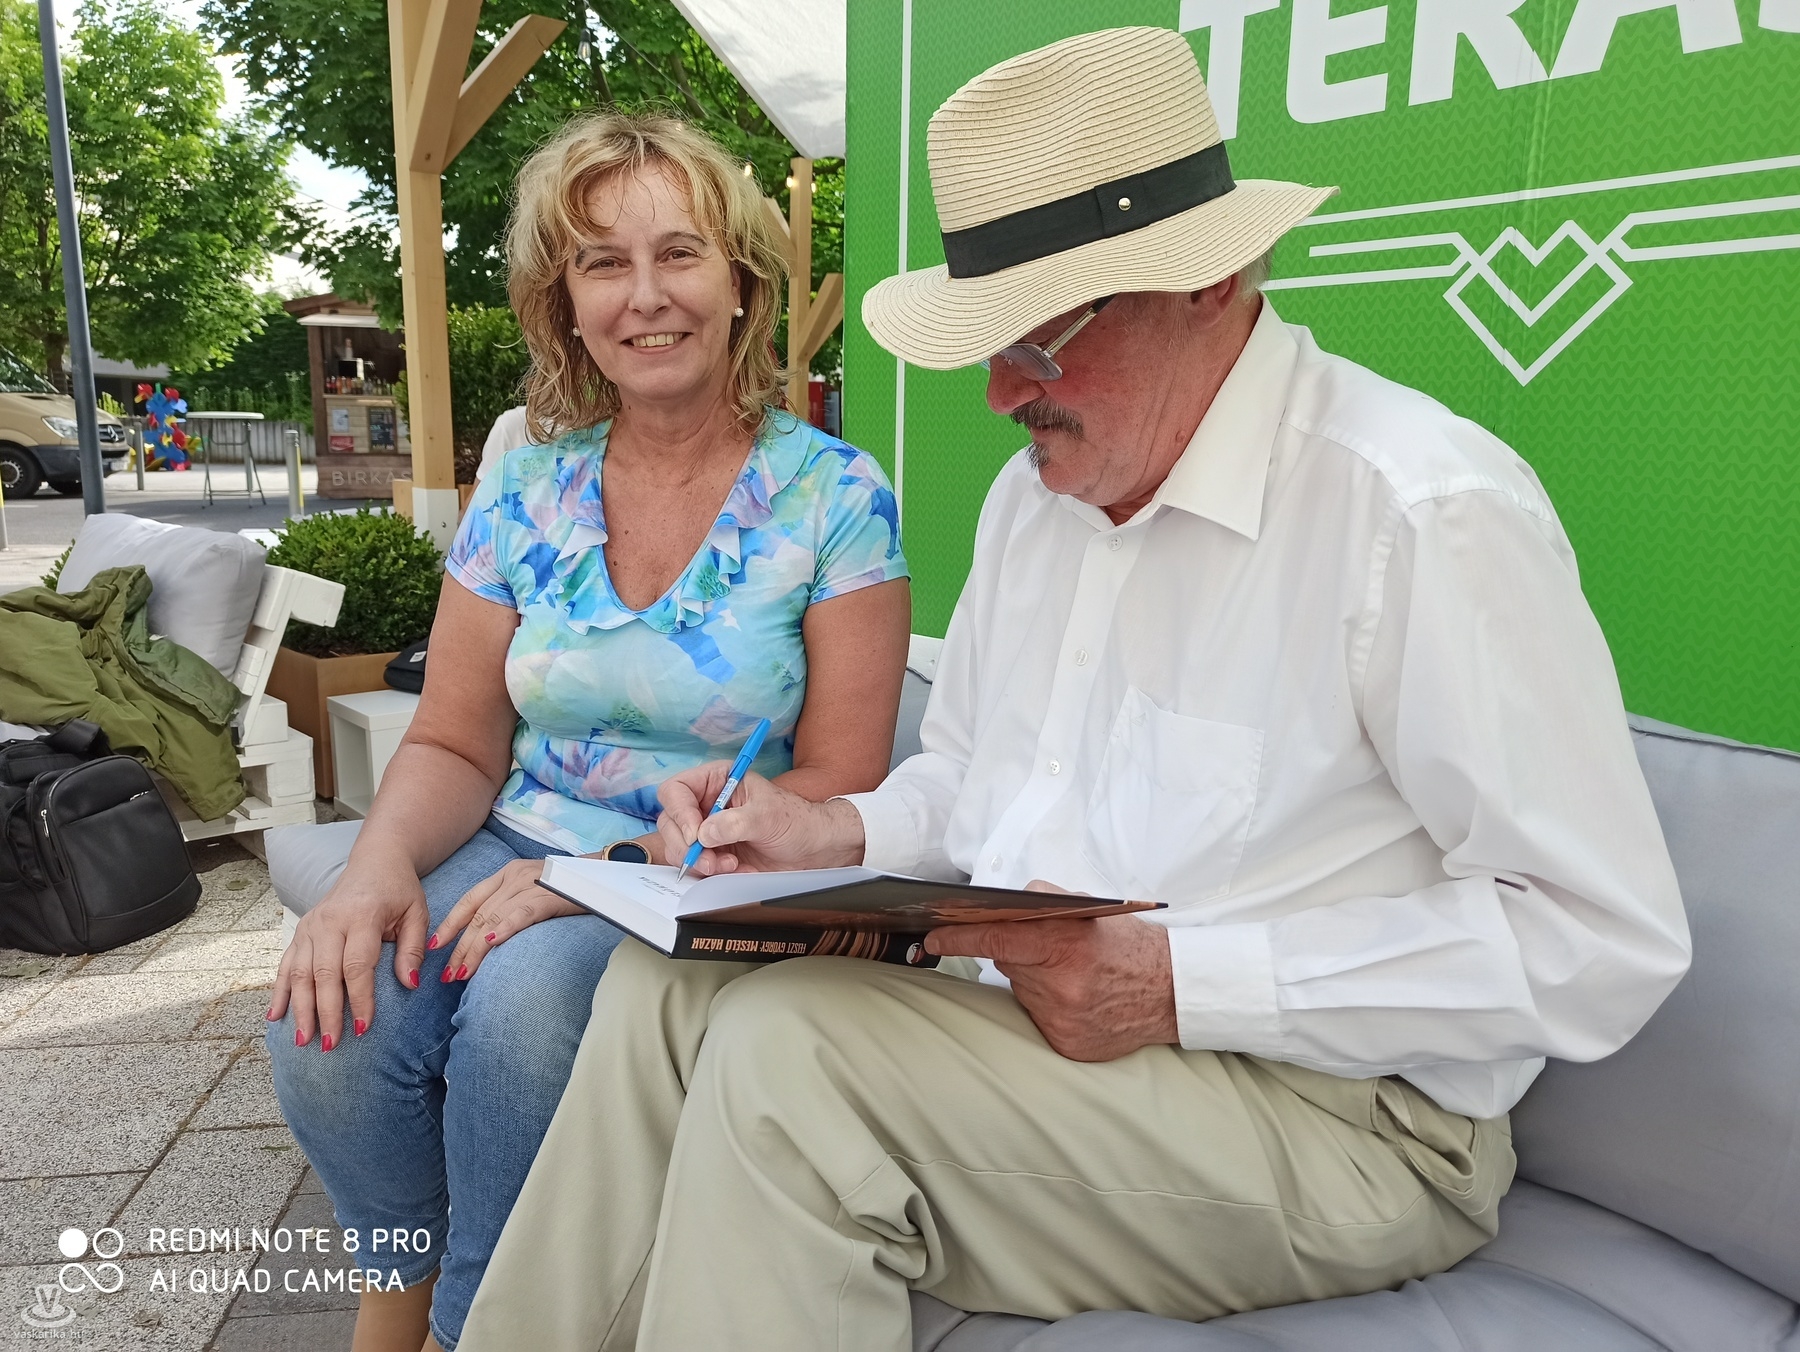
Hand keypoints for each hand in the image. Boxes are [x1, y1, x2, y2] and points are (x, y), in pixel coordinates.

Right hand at [269, 853, 430, 1051]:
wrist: (375, 862)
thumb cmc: (399, 891)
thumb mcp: (417, 913)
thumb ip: (413, 948)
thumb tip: (411, 984)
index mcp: (362, 915)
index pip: (357, 964)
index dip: (359, 998)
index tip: (363, 1028)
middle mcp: (330, 920)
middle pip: (323, 973)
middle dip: (326, 1012)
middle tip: (330, 1045)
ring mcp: (311, 925)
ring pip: (300, 972)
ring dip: (300, 1008)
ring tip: (304, 1040)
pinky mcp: (301, 930)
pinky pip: (287, 964)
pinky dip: (280, 991)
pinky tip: (275, 1016)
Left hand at [432, 858, 583, 984]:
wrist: (606, 875)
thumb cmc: (571, 890)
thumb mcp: (535, 891)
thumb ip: (512, 907)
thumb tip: (489, 939)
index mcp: (508, 874)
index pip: (470, 899)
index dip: (450, 924)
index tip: (435, 947)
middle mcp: (515, 875)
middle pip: (478, 914)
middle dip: (459, 946)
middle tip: (447, 975)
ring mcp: (533, 882)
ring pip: (494, 917)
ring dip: (475, 948)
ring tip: (463, 973)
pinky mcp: (552, 894)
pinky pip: (523, 912)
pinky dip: (505, 928)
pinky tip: (492, 943)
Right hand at [656, 766, 864, 875]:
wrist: (814, 850)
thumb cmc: (796, 821)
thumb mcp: (768, 816)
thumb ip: (734, 823)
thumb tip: (703, 834)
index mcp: (717, 780)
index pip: (676, 789)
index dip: (679, 811)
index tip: (694, 834)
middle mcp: (706, 804)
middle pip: (669, 821)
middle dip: (685, 844)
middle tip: (708, 859)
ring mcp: (707, 831)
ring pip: (677, 847)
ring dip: (698, 861)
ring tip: (729, 864)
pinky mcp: (713, 855)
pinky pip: (693, 866)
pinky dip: (707, 872)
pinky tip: (732, 869)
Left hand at [926, 882, 1176, 1060]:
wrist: (1172, 993)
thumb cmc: (1130, 945)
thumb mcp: (1091, 910)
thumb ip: (1043, 901)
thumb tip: (999, 903)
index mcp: (1067, 945)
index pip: (997, 938)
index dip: (960, 937)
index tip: (933, 937)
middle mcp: (1062, 987)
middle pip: (1008, 962)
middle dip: (1018, 952)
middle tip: (1050, 948)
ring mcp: (1063, 1021)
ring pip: (1022, 990)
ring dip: (1036, 979)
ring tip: (1074, 975)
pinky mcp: (1067, 1045)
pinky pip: (1038, 1017)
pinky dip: (1050, 1005)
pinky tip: (1079, 1000)